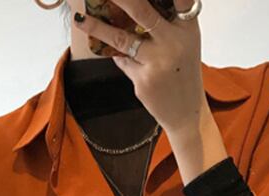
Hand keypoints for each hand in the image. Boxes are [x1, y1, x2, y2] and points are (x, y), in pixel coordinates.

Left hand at [73, 0, 206, 137]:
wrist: (185, 111)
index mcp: (188, 27)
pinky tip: (113, 52)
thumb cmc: (183, 70)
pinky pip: (122, 60)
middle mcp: (175, 42)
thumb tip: (129, 6)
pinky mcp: (143, 80)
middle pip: (141, 11)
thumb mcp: (185, 40)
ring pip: (121, 38)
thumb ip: (167, 21)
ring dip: (97, 27)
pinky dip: (117, 55)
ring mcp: (158, 62)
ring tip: (79, 19)